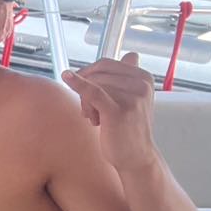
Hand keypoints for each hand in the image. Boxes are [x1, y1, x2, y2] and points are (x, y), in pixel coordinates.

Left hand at [62, 52, 158, 171]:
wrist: (135, 156)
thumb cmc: (128, 127)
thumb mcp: (131, 98)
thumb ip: (128, 76)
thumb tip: (132, 54)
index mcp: (144, 77)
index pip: (106, 64)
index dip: (88, 74)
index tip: (84, 89)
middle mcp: (141, 84)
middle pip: (98, 74)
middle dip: (85, 88)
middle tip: (89, 110)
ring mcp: (132, 97)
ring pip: (93, 85)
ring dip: (85, 102)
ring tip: (94, 119)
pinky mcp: (119, 110)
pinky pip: (93, 91)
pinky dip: (77, 84)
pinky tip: (66, 77)